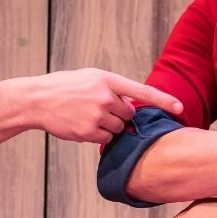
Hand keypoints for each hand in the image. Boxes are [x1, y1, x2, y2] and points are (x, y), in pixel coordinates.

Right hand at [25, 69, 183, 142]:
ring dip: (108, 126)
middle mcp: (105, 97)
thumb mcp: (90, 78)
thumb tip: (131, 107)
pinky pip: (105, 139)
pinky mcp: (89, 132)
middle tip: (98, 108)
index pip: (142, 91)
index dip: (163, 100)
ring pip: (118, 128)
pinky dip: (98, 135)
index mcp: (107, 80)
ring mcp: (97, 115)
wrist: (37, 100)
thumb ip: (113, 89)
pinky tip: (82, 125)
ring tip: (87, 115)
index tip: (179, 108)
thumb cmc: (65, 87)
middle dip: (119, 114)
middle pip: (129, 114)